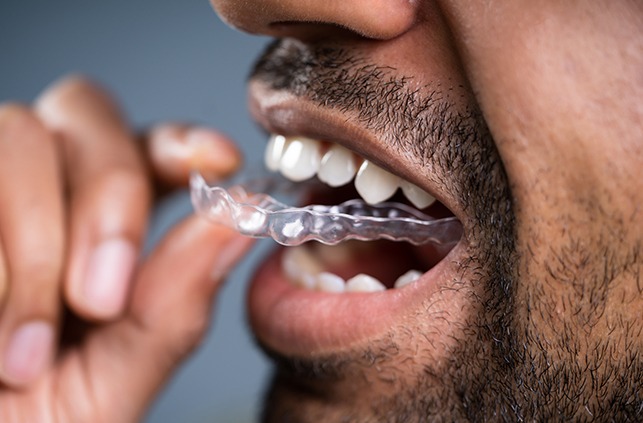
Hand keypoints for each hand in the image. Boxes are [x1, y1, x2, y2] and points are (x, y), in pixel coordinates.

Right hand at [0, 76, 251, 421]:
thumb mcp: (112, 383)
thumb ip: (176, 305)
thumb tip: (243, 216)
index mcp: (98, 227)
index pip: (148, 148)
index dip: (183, 141)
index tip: (220, 161)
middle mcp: (42, 192)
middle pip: (87, 111)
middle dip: (108, 196)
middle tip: (101, 299)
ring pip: (19, 133)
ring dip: (35, 243)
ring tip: (27, 350)